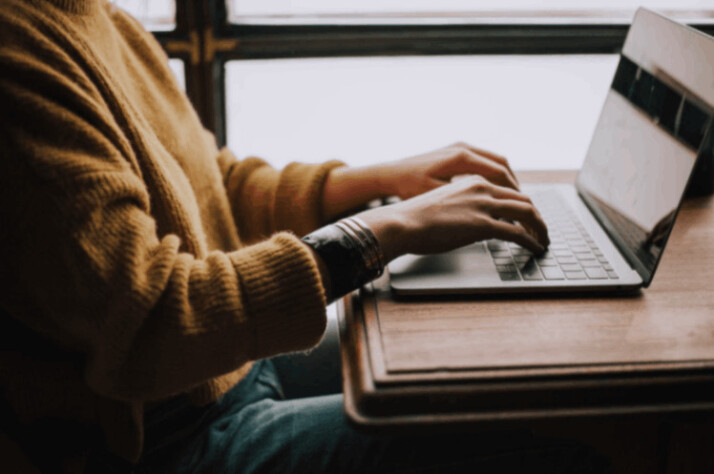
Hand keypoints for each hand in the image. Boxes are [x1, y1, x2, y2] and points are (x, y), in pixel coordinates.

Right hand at [357, 175, 548, 261]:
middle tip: (541, 230)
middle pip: (523, 199)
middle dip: (537, 216)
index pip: (508, 190)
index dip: (523, 205)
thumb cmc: (415, 217)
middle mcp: (482, 188)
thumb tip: (472, 222)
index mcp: (472, 181)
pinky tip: (535, 248)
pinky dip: (532, 241)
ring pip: (527, 212)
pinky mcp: (483, 225)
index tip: (527, 217)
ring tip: (543, 240)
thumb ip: (463, 207)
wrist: (402, 222)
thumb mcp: (444, 204)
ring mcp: (484, 205)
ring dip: (540, 228)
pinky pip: (518, 233)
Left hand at [373, 142, 519, 199]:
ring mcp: (459, 147)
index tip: (521, 208)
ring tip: (513, 199)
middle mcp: (463, 148)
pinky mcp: (455, 151)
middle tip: (524, 205)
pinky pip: (484, 161)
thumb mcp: (436, 196)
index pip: (499, 173)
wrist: (389, 174)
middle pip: (502, 165)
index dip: (513, 192)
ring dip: (506, 180)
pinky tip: (495, 191)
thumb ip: (464, 201)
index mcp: (461, 157)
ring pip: (495, 161)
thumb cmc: (408, 187)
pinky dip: (494, 175)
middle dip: (515, 186)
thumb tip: (491, 211)